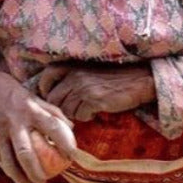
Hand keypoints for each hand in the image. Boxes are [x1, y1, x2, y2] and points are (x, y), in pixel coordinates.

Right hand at [0, 65, 75, 182]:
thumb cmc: (13, 93)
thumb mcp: (33, 96)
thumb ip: (52, 111)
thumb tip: (71, 127)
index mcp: (31, 109)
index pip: (52, 127)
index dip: (65, 142)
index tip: (73, 156)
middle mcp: (15, 122)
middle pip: (27, 153)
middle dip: (37, 171)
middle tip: (46, 180)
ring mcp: (0, 132)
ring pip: (11, 161)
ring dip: (22, 177)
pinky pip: (1, 160)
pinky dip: (11, 171)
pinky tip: (18, 177)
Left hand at [37, 62, 155, 121]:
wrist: (138, 80)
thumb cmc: (113, 78)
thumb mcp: (88, 72)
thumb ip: (71, 78)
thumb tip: (53, 96)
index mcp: (73, 66)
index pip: (46, 76)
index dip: (45, 89)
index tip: (51, 97)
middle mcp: (75, 75)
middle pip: (53, 98)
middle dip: (60, 108)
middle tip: (72, 109)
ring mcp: (84, 87)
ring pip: (66, 110)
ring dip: (75, 113)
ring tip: (87, 108)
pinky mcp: (94, 100)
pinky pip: (80, 116)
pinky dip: (87, 116)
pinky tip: (96, 110)